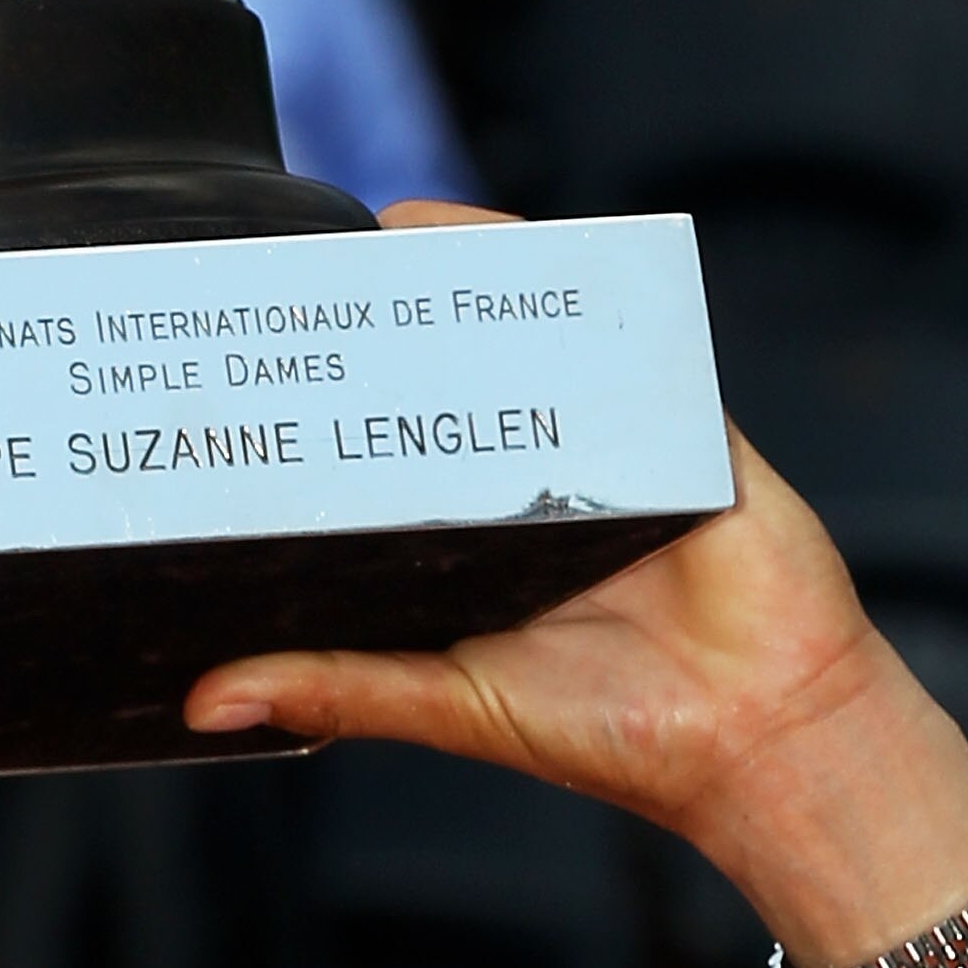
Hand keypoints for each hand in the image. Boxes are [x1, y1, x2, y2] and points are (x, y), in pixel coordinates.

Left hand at [186, 214, 967, 967]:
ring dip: (467, 282)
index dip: (328, 405)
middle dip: (386, 326)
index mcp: (476, 541)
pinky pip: (628, 335)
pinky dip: (576, 283)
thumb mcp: (448, 702)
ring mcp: (614, 445)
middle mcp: (538, 483)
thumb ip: (335, 688)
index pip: (388, 450)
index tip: (252, 357)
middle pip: (450, 378)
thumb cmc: (614, 733)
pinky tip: (517, 246)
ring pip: (530, 341)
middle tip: (305, 273)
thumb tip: (206, 702)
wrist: (760, 735)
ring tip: (388, 232)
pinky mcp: (685, 422)